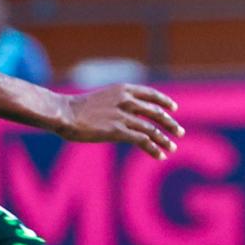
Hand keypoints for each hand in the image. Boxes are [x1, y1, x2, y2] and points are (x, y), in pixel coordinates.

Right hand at [55, 84, 184, 157]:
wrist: (64, 113)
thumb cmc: (78, 108)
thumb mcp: (102, 98)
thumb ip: (118, 103)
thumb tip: (129, 115)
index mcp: (123, 89)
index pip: (150, 94)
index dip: (164, 101)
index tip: (173, 108)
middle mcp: (126, 100)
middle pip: (156, 112)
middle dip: (170, 123)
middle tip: (180, 132)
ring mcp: (123, 115)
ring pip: (152, 128)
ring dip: (164, 139)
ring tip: (172, 148)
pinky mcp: (118, 131)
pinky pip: (142, 140)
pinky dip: (153, 148)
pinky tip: (159, 155)